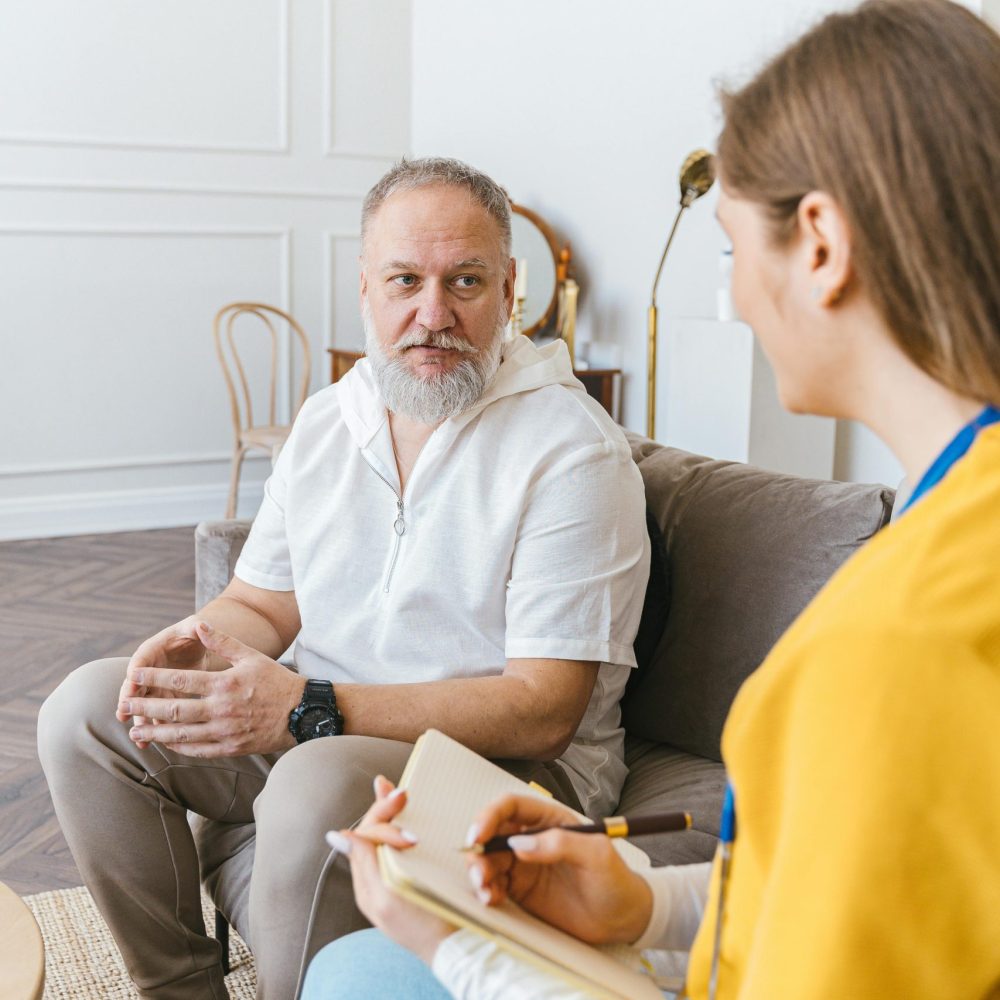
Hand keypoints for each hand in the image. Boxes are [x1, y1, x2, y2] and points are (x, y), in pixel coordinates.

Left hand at [117, 620, 305, 756]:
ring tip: (135, 731)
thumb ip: (222, 642)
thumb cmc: (276, 681)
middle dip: (145, 708)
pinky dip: (177, 747)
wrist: (301, 712)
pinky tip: (165, 743)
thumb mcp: (251, 656)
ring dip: (155, 733)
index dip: (153, 679)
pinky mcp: (230, 748)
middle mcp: (221, 709)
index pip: (179, 681)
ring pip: (181, 735)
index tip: (133, 676)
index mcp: (224, 684)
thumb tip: (199, 624)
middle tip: (125, 706)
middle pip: (174, 710)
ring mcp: (224, 731)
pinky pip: (196, 750)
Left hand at [329, 776, 454, 964]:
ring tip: (396, 796)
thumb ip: (364, 864)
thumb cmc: (421, 926)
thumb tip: (337, 835)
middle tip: (402, 793)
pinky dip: (405, 828)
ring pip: (387, 836)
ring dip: (392, 814)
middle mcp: (378, 875)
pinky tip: (409, 818)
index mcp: (368, 879)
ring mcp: (394, 876)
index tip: (407, 814)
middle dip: (386, 809)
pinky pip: (402, 848)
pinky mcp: (413, 877)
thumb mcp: (387, 897)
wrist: (454, 945)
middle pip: (375, 830)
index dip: (385, 820)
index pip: (368, 834)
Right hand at [466, 794, 653, 944]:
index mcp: (548, 819)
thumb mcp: (596, 855)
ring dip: (479, 872)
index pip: (510, 807)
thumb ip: (560, 844)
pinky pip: (494, 885)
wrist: (623, 919)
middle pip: (492, 834)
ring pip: (488, 860)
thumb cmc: (615, 880)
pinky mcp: (521, 890)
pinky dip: (486, 890)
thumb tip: (519, 846)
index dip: (490, 816)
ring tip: (485, 891)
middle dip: (478, 849)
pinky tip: (491, 899)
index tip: (478, 835)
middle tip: (478, 871)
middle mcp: (532, 838)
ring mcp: (525, 865)